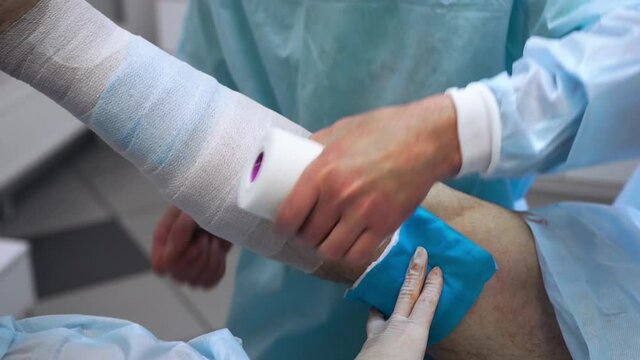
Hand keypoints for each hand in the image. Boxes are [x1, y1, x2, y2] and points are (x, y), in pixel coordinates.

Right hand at [151, 206, 231, 287]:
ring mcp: (188, 267)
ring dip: (211, 259)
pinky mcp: (204, 273)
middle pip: (180, 276)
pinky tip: (218, 252)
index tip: (194, 241)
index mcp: (163, 240)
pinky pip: (209, 283)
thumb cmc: (204, 203)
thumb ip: (179, 232)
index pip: (161, 267)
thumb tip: (168, 260)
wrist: (226, 207)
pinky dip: (218, 268)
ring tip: (213, 240)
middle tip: (206, 235)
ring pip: (195, 282)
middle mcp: (172, 256)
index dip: (178, 260)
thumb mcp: (190, 211)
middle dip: (200, 254)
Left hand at [275, 94, 460, 264]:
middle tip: (307, 230)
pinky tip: (347, 245)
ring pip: (330, 250)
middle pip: (309, 235)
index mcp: (323, 171)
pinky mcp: (385, 225)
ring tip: (326, 239)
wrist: (427, 140)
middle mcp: (340, 196)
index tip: (284, 226)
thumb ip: (318, 145)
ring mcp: (363, 214)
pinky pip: (357, 255)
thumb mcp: (342, 129)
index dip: (282, 226)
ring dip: (324, 248)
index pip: (290, 214)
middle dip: (304, 237)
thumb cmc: (383, 129)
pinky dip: (348, 254)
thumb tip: (295, 156)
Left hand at [355, 247, 442, 359]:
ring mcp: (377, 334)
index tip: (437, 268)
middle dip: (414, 272)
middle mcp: (395, 328)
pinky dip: (376, 319)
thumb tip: (422, 346)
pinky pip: (374, 325)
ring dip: (388, 296)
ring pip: (384, 309)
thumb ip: (422, 348)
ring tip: (386, 286)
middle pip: (407, 295)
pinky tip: (376, 321)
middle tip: (418, 252)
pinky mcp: (366, 344)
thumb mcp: (419, 357)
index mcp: (413, 333)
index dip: (433, 286)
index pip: (427, 304)